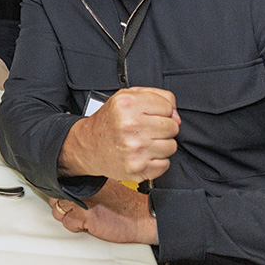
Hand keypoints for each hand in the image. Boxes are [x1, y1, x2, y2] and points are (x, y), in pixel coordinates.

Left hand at [49, 179, 156, 244]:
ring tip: (83, 218)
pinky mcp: (85, 216)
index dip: (61, 193)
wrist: (142, 216)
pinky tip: (89, 224)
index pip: (60, 183)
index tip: (65, 198)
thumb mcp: (104, 187)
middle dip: (63, 206)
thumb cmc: (126, 204)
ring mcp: (82, 201)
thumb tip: (69, 189)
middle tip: (76, 211)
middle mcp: (82, 187)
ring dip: (68, 217)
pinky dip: (76, 227)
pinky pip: (68, 224)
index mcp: (87, 178)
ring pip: (58, 211)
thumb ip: (87, 186)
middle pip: (55, 197)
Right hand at [61, 87, 179, 181]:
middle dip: (163, 127)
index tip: (150, 114)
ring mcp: (134, 149)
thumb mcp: (126, 96)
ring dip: (161, 144)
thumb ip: (157, 96)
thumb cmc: (109, 121)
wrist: (88, 146)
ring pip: (171, 146)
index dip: (162, 110)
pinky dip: (157, 161)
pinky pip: (165, 164)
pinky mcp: (137, 168)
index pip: (167, 106)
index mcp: (127, 104)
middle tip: (147, 129)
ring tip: (144, 141)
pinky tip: (143, 154)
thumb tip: (177, 116)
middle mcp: (130, 125)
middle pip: (172, 127)